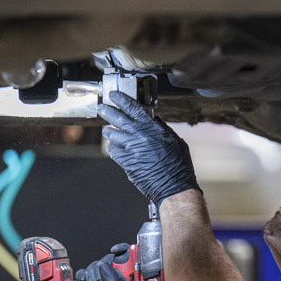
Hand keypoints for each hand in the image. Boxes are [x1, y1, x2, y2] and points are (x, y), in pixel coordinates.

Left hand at [97, 91, 199, 205]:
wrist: (173, 185)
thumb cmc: (178, 164)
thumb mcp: (174, 139)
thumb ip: (161, 128)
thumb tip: (153, 120)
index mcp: (151, 127)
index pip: (132, 107)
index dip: (120, 99)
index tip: (113, 95)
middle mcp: (138, 135)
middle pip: (116, 118)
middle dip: (106, 111)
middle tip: (102, 108)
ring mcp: (130, 149)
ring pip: (111, 134)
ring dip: (109, 131)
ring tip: (108, 131)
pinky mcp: (125, 162)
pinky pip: (112, 151)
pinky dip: (113, 148)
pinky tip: (115, 148)